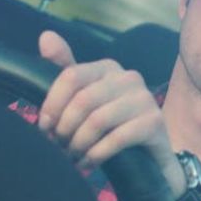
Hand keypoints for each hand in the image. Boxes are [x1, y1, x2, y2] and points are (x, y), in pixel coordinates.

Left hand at [38, 30, 182, 191]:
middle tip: (59, 146)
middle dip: (65, 128)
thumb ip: (65, 71)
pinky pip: (116, 138)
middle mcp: (129, 77)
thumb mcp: (86, 100)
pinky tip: (88, 163)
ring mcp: (145, 99)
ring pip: (97, 120)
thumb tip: (45, 37)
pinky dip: (96, 154)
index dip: (52, 104)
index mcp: (108, 68)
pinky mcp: (155, 123)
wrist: (150, 157)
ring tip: (72, 156)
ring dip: (79, 144)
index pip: (71, 76)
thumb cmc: (112, 127)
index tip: (45, 127)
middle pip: (83, 100)